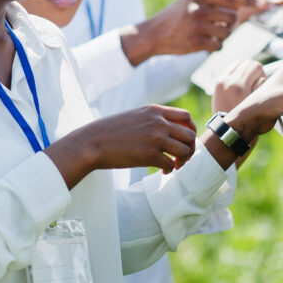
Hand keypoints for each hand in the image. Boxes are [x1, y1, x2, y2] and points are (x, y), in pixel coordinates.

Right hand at [44, 105, 196, 187]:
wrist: (92, 142)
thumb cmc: (111, 131)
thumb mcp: (135, 116)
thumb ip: (154, 119)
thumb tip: (171, 130)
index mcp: (155, 111)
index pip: (186, 117)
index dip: (190, 130)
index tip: (185, 140)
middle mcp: (158, 122)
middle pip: (190, 135)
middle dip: (190, 148)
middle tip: (182, 157)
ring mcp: (155, 138)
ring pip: (185, 150)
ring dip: (183, 160)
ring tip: (174, 165)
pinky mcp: (150, 155)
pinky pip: (171, 164)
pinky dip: (170, 169)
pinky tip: (163, 171)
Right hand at [119, 0, 280, 64]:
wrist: (152, 35)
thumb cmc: (176, 18)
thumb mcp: (191, 2)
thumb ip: (215, 2)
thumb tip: (247, 4)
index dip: (251, 1)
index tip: (268, 3)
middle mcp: (199, 9)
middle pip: (233, 18)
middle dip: (230, 24)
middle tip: (215, 26)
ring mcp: (197, 26)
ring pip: (227, 33)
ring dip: (221, 36)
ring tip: (204, 33)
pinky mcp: (196, 42)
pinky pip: (219, 46)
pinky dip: (213, 46)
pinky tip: (199, 43)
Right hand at [210, 59, 266, 166]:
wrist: (231, 132)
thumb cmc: (228, 114)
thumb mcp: (221, 96)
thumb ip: (229, 82)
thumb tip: (241, 71)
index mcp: (222, 81)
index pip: (239, 63)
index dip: (247, 69)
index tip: (250, 77)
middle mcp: (231, 82)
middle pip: (250, 64)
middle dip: (256, 71)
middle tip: (258, 81)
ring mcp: (243, 88)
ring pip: (257, 69)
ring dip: (261, 76)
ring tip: (260, 87)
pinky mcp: (254, 95)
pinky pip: (262, 80)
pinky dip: (264, 84)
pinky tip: (264, 93)